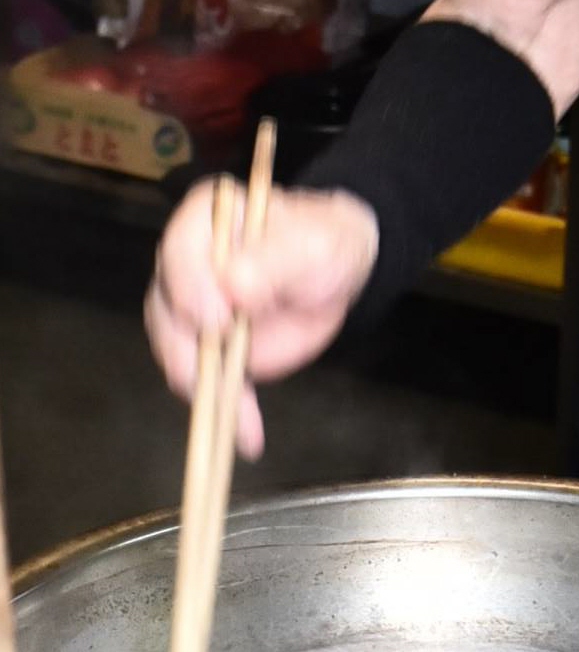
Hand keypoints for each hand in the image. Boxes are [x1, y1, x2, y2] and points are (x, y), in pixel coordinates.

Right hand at [145, 182, 379, 455]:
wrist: (337, 272)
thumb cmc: (325, 244)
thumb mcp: (315, 245)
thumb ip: (276, 260)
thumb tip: (233, 286)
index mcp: (206, 217)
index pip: (180, 250)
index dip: (191, 287)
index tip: (216, 320)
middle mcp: (185, 261)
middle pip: (167, 307)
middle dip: (187, 349)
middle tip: (216, 380)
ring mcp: (190, 306)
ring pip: (177, 349)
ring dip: (205, 387)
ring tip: (240, 417)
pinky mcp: (207, 345)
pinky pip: (206, 379)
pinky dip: (225, 409)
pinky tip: (247, 434)